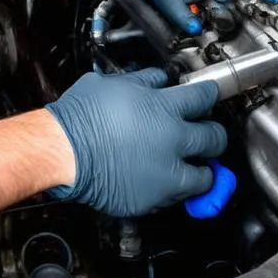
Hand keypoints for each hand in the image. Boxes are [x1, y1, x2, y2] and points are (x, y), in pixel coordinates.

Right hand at [44, 67, 225, 216]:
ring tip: (189, 165)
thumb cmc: (79, 117)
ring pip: (206, 175)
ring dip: (201, 168)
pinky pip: (178, 196)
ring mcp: (167, 172)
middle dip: (212, 135)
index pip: (204, 97)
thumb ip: (142, 82)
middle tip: (204, 135)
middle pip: (214, 137)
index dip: (208, 95)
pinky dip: (175, 189)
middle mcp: (173, 139)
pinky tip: (160, 179)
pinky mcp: (156, 197)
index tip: (208, 96)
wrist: (62, 151)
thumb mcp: (110, 84)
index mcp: (163, 107)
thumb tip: (156, 80)